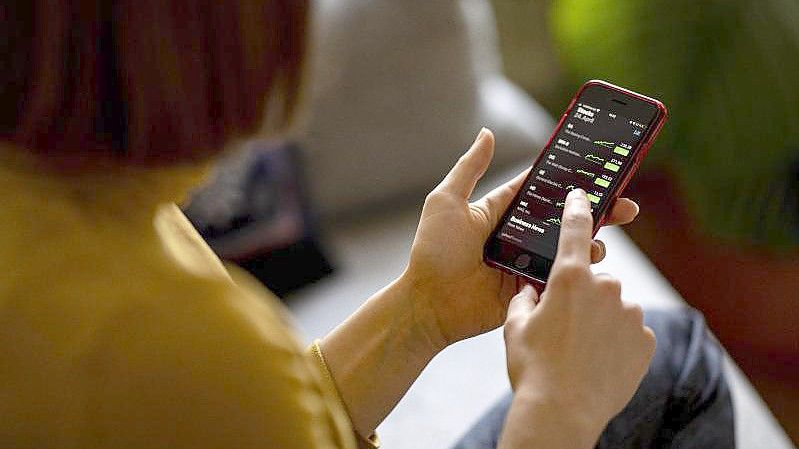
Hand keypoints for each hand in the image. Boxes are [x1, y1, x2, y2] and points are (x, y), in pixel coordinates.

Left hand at [401, 128, 639, 348]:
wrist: (429, 304)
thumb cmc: (433, 251)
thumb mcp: (447, 201)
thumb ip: (469, 167)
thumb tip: (487, 132)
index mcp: (501, 211)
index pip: (542, 190)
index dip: (569, 181)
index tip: (601, 169)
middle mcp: (518, 235)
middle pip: (564, 218)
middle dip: (596, 210)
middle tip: (625, 205)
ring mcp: (526, 263)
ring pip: (568, 247)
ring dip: (592, 241)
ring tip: (603, 238)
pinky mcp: (531, 288)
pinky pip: (560, 276)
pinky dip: (578, 270)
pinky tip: (593, 263)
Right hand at [503, 188, 655, 435]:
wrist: (561, 412)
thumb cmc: (533, 368)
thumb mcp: (515, 327)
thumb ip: (524, 300)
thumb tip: (531, 292)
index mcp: (569, 277)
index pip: (576, 228)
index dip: (578, 208)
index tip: (583, 195)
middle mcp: (605, 288)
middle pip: (595, 280)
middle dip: (583, 296)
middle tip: (564, 327)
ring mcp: (630, 314)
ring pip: (614, 307)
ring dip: (601, 320)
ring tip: (580, 351)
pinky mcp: (645, 340)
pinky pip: (630, 331)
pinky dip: (618, 341)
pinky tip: (598, 361)